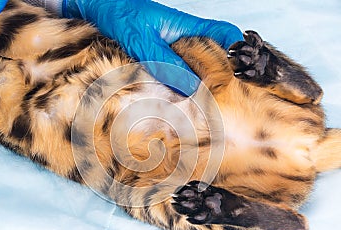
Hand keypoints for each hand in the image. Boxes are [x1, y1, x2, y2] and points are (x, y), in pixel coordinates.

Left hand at [62, 0, 242, 95]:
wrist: (97, 11)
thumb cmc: (119, 15)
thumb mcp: (142, 40)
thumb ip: (165, 63)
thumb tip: (190, 87)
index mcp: (188, 27)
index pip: (225, 34)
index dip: (240, 51)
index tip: (243, 74)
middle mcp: (185, 38)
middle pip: (215, 56)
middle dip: (222, 76)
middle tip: (223, 100)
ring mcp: (174, 50)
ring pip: (197, 68)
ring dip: (201, 85)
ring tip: (204, 107)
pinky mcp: (162, 59)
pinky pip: (178, 74)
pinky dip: (181, 87)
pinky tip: (178, 102)